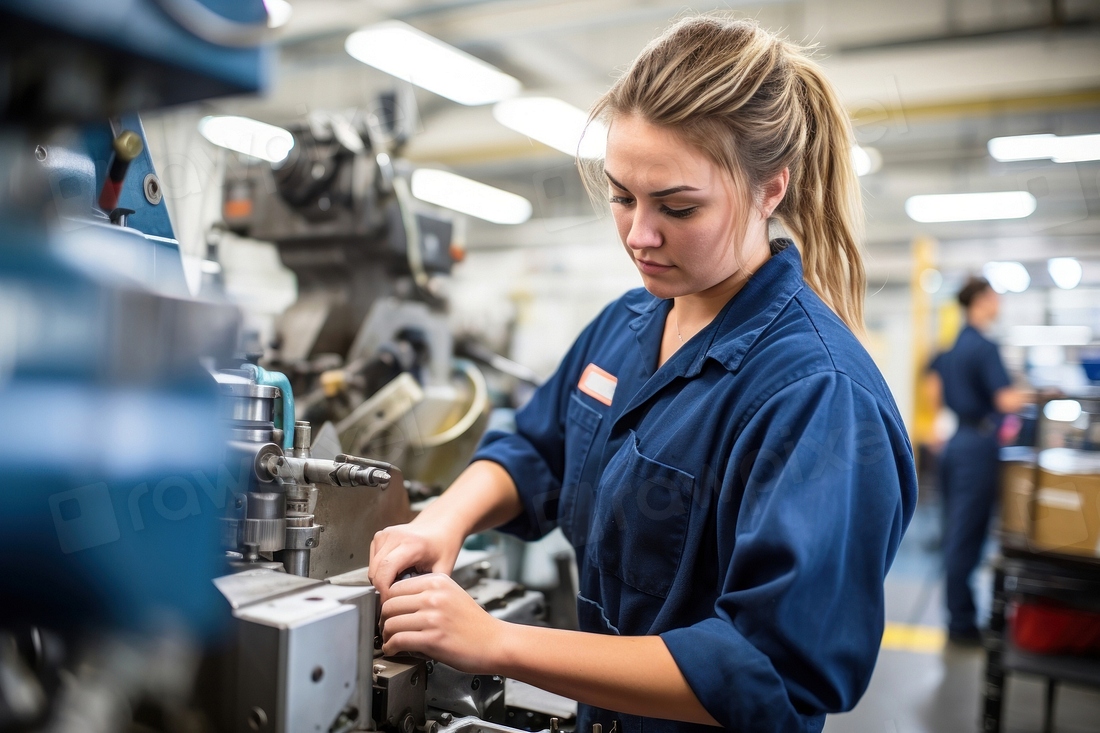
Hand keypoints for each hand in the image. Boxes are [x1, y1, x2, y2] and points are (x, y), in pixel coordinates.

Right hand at [368, 521, 463, 600]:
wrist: (441, 525)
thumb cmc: (444, 545)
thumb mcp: (443, 569)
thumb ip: (427, 588)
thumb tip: (414, 607)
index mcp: (411, 544)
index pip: (385, 572)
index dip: (385, 592)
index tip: (393, 602)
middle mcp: (395, 536)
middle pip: (375, 572)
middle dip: (384, 588)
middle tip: (399, 596)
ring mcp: (385, 534)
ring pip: (372, 568)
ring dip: (382, 579)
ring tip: (402, 581)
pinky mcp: (380, 536)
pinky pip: (373, 561)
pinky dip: (381, 570)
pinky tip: (398, 570)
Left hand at [380, 573, 506, 672]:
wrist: (495, 643)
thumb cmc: (475, 624)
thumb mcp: (452, 595)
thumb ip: (428, 593)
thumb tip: (397, 602)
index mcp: (438, 581)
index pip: (396, 587)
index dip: (387, 602)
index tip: (389, 612)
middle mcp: (434, 596)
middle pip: (389, 604)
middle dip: (383, 618)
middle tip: (386, 628)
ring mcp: (433, 617)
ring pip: (391, 622)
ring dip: (386, 635)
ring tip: (390, 640)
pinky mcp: (433, 639)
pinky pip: (398, 640)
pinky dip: (391, 647)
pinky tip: (394, 650)